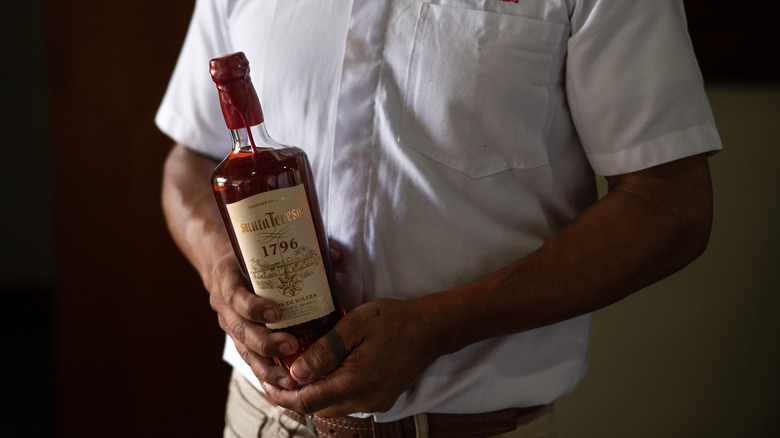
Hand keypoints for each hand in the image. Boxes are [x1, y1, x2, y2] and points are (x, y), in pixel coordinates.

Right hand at [207, 253, 300, 389]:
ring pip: (244, 352)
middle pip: (240, 331)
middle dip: (265, 342)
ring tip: (289, 380)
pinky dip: (266, 376)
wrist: (224, 266)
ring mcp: (230, 327)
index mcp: (227, 280)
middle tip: (291, 346)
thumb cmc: (251, 257)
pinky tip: (284, 388)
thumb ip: (299, 251)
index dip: (253, 307)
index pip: (235, 296)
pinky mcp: (239, 341)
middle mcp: (224, 307)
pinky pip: (250, 361)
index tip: (275, 312)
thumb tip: (334, 257)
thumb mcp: (263, 249)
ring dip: (266, 368)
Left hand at [261, 298, 441, 416]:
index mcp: (355, 383)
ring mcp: (375, 402)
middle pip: (317, 408)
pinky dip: (331, 389)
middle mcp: (364, 401)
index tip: (265, 382)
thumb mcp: (354, 326)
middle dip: (293, 395)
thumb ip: (324, 351)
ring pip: (332, 405)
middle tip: (275, 374)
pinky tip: (325, 370)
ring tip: (296, 371)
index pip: (307, 402)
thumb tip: (296, 374)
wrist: (432, 329)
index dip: (281, 395)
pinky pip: (347, 400)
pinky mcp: (382, 398)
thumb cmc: (393, 320)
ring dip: (312, 393)